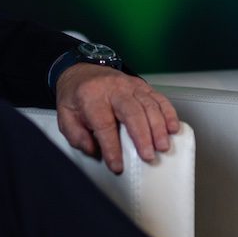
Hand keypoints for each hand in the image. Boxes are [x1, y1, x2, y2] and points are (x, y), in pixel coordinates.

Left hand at [54, 63, 179, 174]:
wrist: (82, 71)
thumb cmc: (76, 95)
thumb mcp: (64, 115)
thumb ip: (76, 136)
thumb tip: (94, 150)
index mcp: (91, 97)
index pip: (103, 124)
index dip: (111, 147)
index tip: (117, 165)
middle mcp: (113, 89)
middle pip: (131, 112)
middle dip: (142, 136)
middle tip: (147, 156)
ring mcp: (130, 85)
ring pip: (149, 105)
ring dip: (158, 128)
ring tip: (162, 146)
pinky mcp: (143, 86)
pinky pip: (159, 98)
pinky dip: (169, 114)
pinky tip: (173, 128)